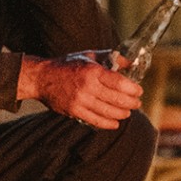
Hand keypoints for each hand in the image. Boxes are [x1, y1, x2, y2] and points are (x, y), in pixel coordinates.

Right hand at [20, 52, 143, 128]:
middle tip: (137, 103)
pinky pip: (96, 120)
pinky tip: (115, 122)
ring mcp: (80, 100)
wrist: (42, 78)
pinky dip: (108, 123)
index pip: (120, 83)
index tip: (139, 91)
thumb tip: (131, 62)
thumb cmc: (68, 65)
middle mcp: (88, 86)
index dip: (133, 89)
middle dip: (132, 103)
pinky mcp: (74, 111)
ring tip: (127, 112)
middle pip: (117, 99)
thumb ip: (111, 58)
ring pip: (109, 112)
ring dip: (122, 114)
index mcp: (93, 71)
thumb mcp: (90, 56)